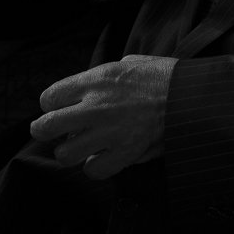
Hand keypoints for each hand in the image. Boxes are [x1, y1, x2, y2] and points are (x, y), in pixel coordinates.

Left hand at [29, 54, 177, 179]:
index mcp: (95, 80)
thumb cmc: (162, 76)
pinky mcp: (125, 153)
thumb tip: (88, 88)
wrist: (190, 95)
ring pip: (65, 154)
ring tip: (79, 148)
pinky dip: (95, 167)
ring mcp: (108, 132)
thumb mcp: (128, 62)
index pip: (49, 98)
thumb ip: (102, 78)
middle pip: (47, 127)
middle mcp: (95, 106)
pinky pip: (94, 170)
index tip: (57, 108)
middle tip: (47, 133)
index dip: (50, 105)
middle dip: (43, 131)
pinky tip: (102, 159)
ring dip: (70, 152)